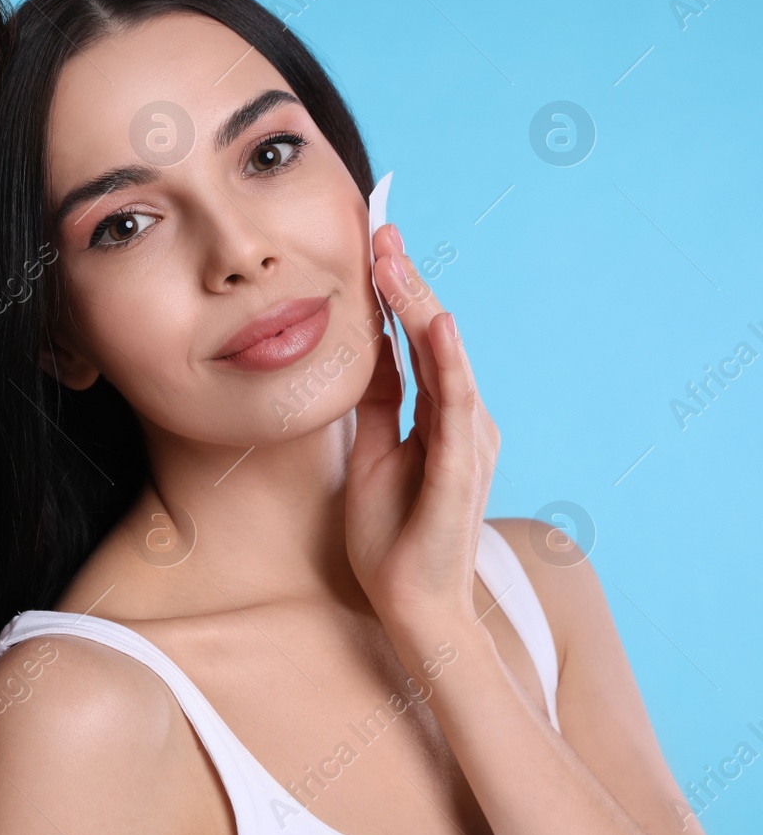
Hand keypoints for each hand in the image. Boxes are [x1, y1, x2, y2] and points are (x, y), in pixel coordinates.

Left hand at [345, 222, 499, 638]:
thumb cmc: (392, 534)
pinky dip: (448, 361)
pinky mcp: (462, 467)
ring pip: (445, 358)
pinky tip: (434, 325)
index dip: (394, 292)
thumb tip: (367, 353)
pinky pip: (456, 405)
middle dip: (405, 283)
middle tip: (379, 231)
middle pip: (432, 337)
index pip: (415, 339)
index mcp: (438, 415)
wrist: (411, 603)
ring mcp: (468, 441)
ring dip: (420, 306)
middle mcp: (462, 419)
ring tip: (394, 261)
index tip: (372, 242)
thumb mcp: (372, 451)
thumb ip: (378, 404)